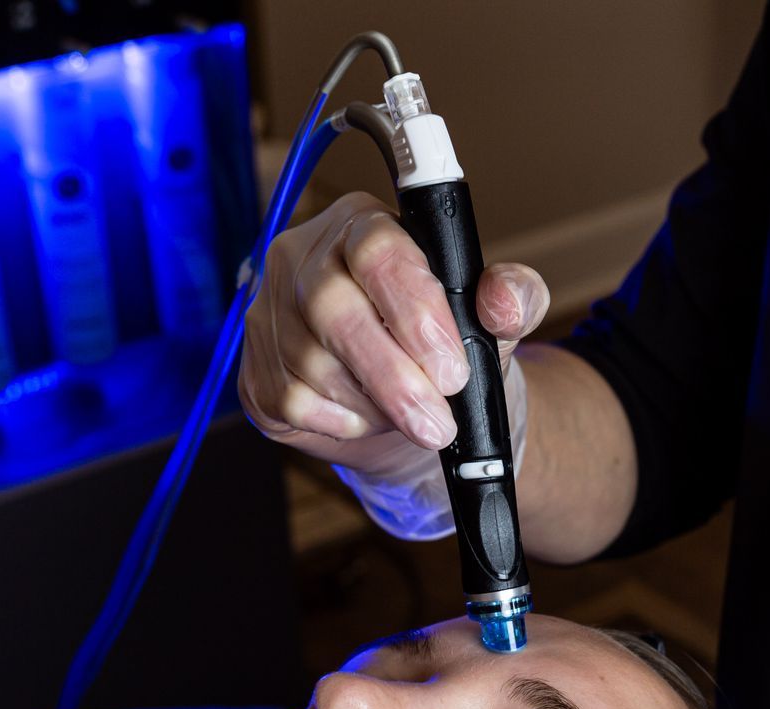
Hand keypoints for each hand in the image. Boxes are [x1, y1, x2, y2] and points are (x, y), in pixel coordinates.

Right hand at [237, 190, 548, 479]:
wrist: (403, 400)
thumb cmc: (440, 345)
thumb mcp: (489, 320)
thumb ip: (514, 299)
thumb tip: (504, 301)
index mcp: (364, 226)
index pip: (378, 250)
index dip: (415, 311)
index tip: (451, 368)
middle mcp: (304, 257)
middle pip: (335, 309)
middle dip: (393, 377)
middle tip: (436, 422)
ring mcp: (270, 310)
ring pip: (312, 363)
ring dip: (371, 404)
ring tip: (409, 416)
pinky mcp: (255, 365)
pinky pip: (293, 400)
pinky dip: (340, 421)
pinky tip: (365, 416)